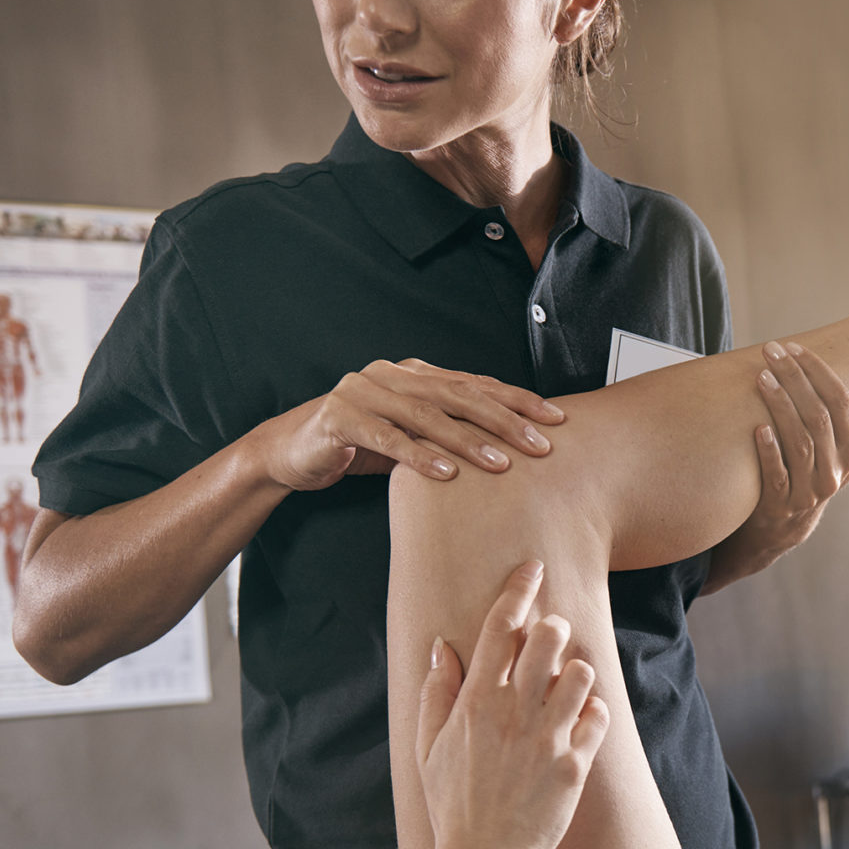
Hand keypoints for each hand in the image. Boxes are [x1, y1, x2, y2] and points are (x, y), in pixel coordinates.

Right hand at [258, 358, 566, 491]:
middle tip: (540, 446)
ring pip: (427, 415)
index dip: (518, 400)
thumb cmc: (359, 445)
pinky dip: (418, 455)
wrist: (291, 452)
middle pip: (460, 395)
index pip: (477, 385)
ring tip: (502, 464)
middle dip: (505, 420)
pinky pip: (386, 437)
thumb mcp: (410, 437)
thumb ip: (448, 433)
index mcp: (416, 375)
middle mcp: (393, 375)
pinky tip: (447, 473)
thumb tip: (509, 449)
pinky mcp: (339, 416)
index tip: (556, 422)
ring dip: (468, 440)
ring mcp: (364, 391)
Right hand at [413, 561, 608, 848]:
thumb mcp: (427, 748)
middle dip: (553, 628)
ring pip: (580, 672)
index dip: (520, 589)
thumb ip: (436, 694)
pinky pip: (598, 715)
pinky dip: (594, 710)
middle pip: (548, 637)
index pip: (500, 627)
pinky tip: (580, 719)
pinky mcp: (574, 765)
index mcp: (475, 702)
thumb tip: (441, 648)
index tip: (534, 569)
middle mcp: (513, 712)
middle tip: (550, 641)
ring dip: (576, 671)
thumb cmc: (452, 805)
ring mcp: (547, 738)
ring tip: (564, 687)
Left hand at [709, 341, 848, 586]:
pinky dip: (769, 451)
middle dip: (795, 379)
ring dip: (780, 406)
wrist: (785, 525)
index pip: (842, 405)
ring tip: (761, 377)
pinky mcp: (780, 506)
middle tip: (772, 351)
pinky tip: (758, 427)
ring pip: (799, 443)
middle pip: (819, 418)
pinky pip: (776, 476)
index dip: (819, 373)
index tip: (796, 348)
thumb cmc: (817, 476)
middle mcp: (835, 473)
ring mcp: (808, 492)